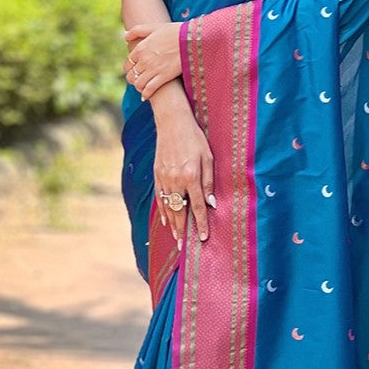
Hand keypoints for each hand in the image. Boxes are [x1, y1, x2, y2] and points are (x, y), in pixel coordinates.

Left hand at [124, 22, 181, 100]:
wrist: (190, 39)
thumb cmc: (174, 31)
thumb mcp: (153, 27)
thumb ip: (137, 31)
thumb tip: (125, 37)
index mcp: (140, 48)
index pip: (128, 63)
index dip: (130, 68)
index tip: (134, 70)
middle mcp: (144, 60)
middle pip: (132, 75)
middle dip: (133, 79)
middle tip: (138, 81)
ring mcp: (153, 69)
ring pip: (139, 83)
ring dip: (139, 87)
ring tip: (142, 88)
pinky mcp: (163, 77)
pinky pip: (150, 89)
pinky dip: (146, 94)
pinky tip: (145, 96)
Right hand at [152, 90, 215, 247]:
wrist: (172, 122)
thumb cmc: (195, 138)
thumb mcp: (208, 157)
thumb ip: (209, 181)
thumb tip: (211, 203)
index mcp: (191, 176)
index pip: (197, 206)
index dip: (201, 224)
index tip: (203, 238)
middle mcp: (176, 180)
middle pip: (180, 211)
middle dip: (183, 230)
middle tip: (184, 246)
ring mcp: (164, 178)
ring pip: (169, 206)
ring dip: (173, 224)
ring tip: (176, 238)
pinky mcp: (157, 174)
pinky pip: (160, 197)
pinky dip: (163, 210)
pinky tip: (167, 220)